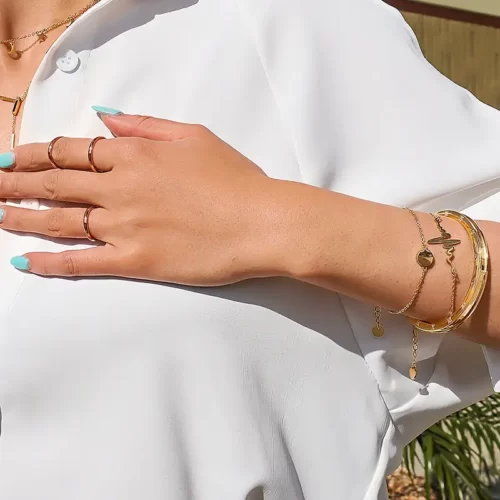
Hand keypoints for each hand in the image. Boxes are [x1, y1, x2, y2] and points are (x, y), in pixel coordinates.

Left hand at [0, 113, 283, 284]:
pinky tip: (27, 261)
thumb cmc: (236, 179)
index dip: (37, 153)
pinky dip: (52, 262)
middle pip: (55, 184)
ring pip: (60, 221)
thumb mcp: (194, 136)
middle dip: (16, 183)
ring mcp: (125, 227)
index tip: (14, 157)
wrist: (262, 222)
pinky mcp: (137, 261)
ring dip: (23, 218)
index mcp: (134, 155)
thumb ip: (145, 126)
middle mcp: (120, 189)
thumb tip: (105, 119)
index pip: (71, 151)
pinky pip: (84, 262)